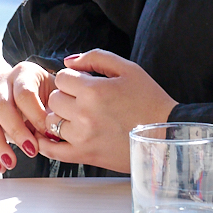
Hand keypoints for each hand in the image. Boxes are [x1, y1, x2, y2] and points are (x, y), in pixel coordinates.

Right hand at [0, 60, 58, 172]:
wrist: (44, 91)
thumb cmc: (54, 94)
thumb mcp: (59, 96)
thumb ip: (53, 113)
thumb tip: (49, 136)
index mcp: (24, 72)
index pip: (24, 93)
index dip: (35, 115)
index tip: (48, 133)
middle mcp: (3, 82)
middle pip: (1, 106)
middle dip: (16, 131)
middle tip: (32, 150)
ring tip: (11, 163)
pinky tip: (0, 166)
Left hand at [44, 50, 177, 173]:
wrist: (166, 134)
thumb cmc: (149, 100)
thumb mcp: (128, 69)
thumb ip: (95, 57)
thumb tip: (69, 61)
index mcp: (94, 91)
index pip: (61, 77)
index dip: (72, 78)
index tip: (83, 84)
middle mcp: (84, 114)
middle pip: (54, 99)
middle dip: (65, 96)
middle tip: (82, 100)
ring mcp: (82, 137)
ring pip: (50, 122)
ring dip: (60, 117)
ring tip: (75, 117)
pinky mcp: (84, 155)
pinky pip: (52, 150)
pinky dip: (46, 143)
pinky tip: (50, 136)